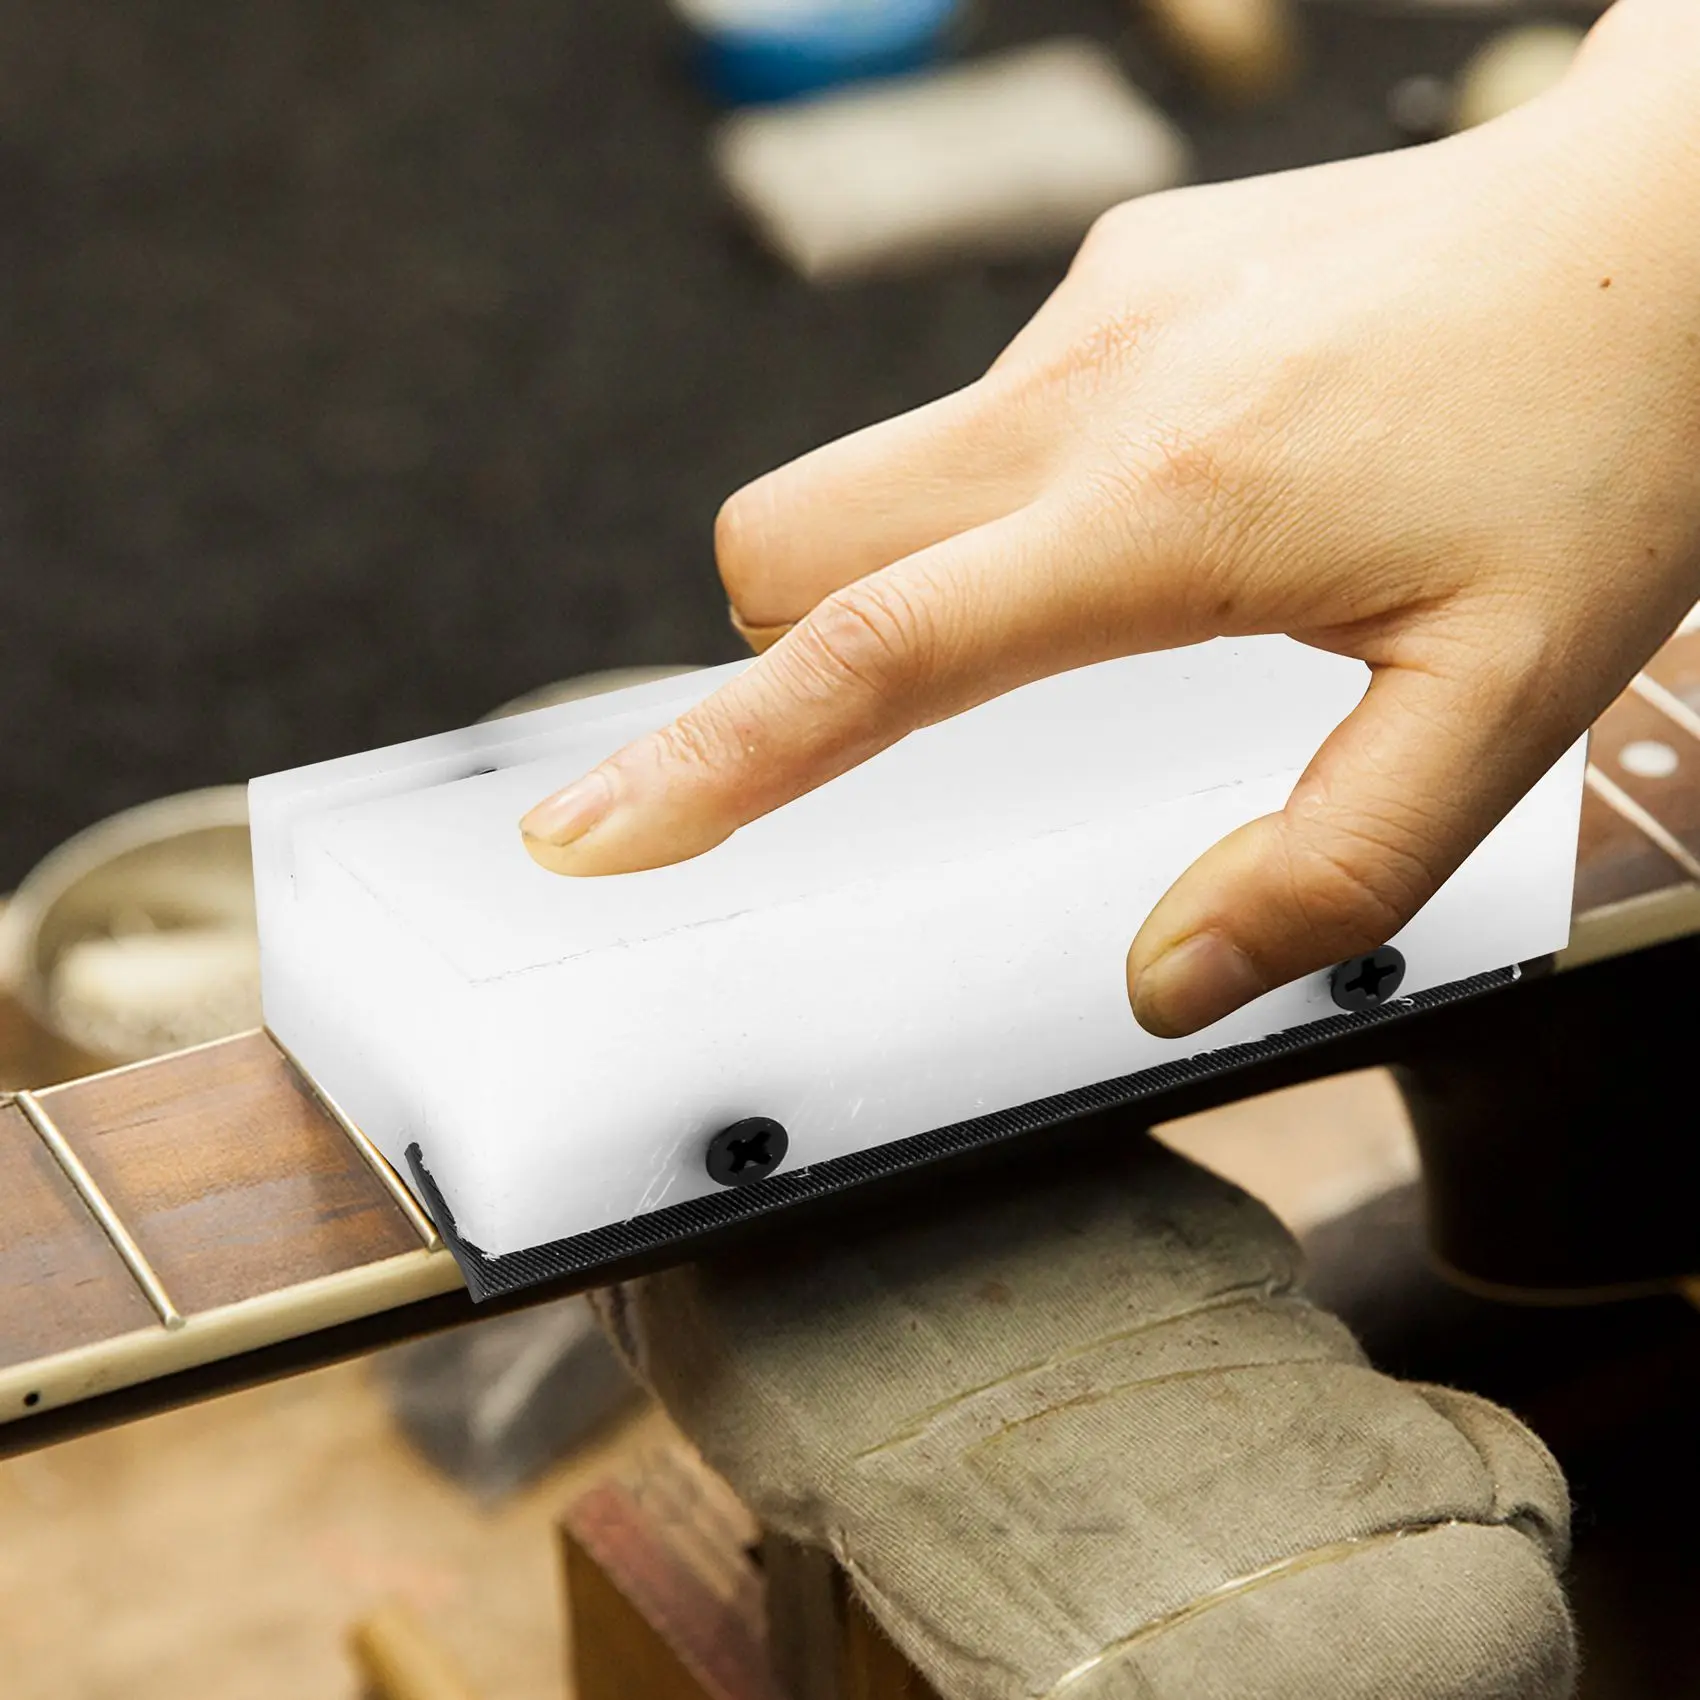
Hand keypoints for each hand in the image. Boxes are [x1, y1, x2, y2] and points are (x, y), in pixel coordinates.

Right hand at [522, 1, 1699, 1037]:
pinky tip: (1180, 495)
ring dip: (907, 578)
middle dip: (784, 659)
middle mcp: (1083, 390)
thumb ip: (1326, 874)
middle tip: (895, 730)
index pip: (872, 655)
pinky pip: (977, 418)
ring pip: (872, 478)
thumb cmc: (1601, 456)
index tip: (588, 835)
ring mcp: (1087, 314)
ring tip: (1112, 604)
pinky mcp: (1113, 276)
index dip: (712, 764)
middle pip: (783, 542)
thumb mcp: (1501, 710)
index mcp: (1162, 514)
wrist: (1668, 225)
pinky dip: (1006, 498)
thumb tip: (1160, 985)